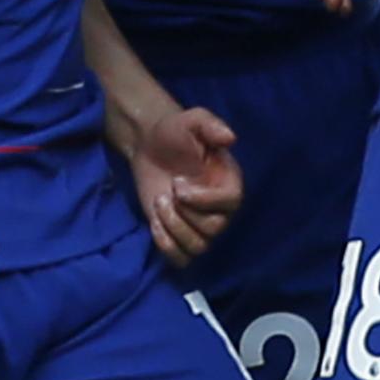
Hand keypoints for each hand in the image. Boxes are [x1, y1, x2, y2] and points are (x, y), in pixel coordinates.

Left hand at [125, 106, 241, 266]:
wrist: (150, 146)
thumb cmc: (174, 133)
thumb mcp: (192, 121)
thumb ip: (210, 125)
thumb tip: (230, 137)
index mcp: (229, 182)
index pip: (230, 203)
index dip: (203, 199)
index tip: (178, 183)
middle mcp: (220, 209)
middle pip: (213, 229)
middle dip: (183, 214)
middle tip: (165, 193)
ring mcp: (200, 226)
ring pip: (198, 247)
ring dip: (173, 229)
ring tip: (159, 203)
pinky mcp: (180, 236)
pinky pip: (182, 259)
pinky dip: (167, 247)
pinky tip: (154, 224)